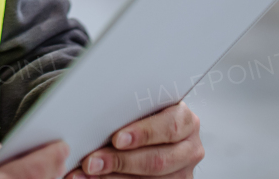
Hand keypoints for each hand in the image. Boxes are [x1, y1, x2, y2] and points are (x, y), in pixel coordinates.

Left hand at [66, 103, 202, 178]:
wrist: (156, 133)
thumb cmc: (146, 115)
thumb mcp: (145, 106)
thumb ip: (131, 109)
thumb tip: (97, 113)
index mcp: (186, 120)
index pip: (169, 127)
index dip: (143, 134)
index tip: (116, 139)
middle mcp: (189, 148)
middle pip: (158, 160)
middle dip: (120, 161)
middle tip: (92, 161)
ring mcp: (183, 171)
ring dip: (113, 178)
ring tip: (88, 173)